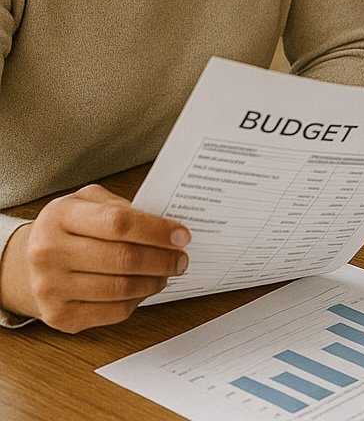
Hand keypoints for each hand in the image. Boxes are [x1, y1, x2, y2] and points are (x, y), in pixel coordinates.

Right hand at [0, 185, 188, 331]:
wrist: (27, 264)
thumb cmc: (67, 229)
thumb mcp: (88, 202)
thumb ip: (123, 206)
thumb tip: (166, 223)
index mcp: (60, 217)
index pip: (119, 223)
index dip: (157, 230)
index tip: (182, 235)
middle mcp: (49, 252)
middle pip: (124, 259)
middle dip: (163, 259)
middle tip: (181, 258)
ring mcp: (51, 287)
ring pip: (122, 288)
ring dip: (155, 281)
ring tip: (167, 272)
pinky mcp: (60, 316)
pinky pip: (113, 311)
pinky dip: (138, 301)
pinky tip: (144, 288)